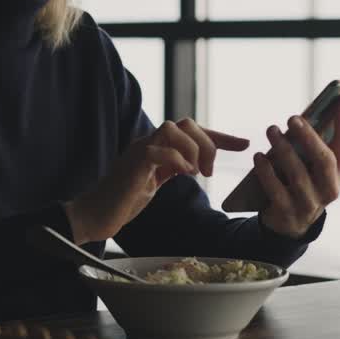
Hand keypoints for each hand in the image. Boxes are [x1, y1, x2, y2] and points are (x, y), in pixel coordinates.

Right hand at [65, 118, 249, 243]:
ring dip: (194, 149)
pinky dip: (177, 159)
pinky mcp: (133, 164)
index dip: (221, 136)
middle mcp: (148, 142)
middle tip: (209, 171)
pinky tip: (183, 174)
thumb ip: (171, 170)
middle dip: (208, 143)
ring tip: (195, 172)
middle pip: (186, 123)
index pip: (192, 131)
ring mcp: (140, 150)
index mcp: (157, 147)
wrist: (94, 215)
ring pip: (174, 128)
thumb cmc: (122, 203)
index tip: (244, 144)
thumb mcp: (155, 183)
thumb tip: (195, 166)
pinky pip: (159, 149)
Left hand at [254, 93, 339, 237]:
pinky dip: (266, 172)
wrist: (291, 222)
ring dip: (283, 150)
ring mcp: (310, 203)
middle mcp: (331, 189)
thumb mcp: (324, 161)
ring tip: (271, 129)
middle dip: (309, 138)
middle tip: (293, 117)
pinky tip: (258, 156)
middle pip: (324, 161)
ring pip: (298, 175)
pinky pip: (276, 191)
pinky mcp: (288, 212)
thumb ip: (339, 136)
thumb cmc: (309, 180)